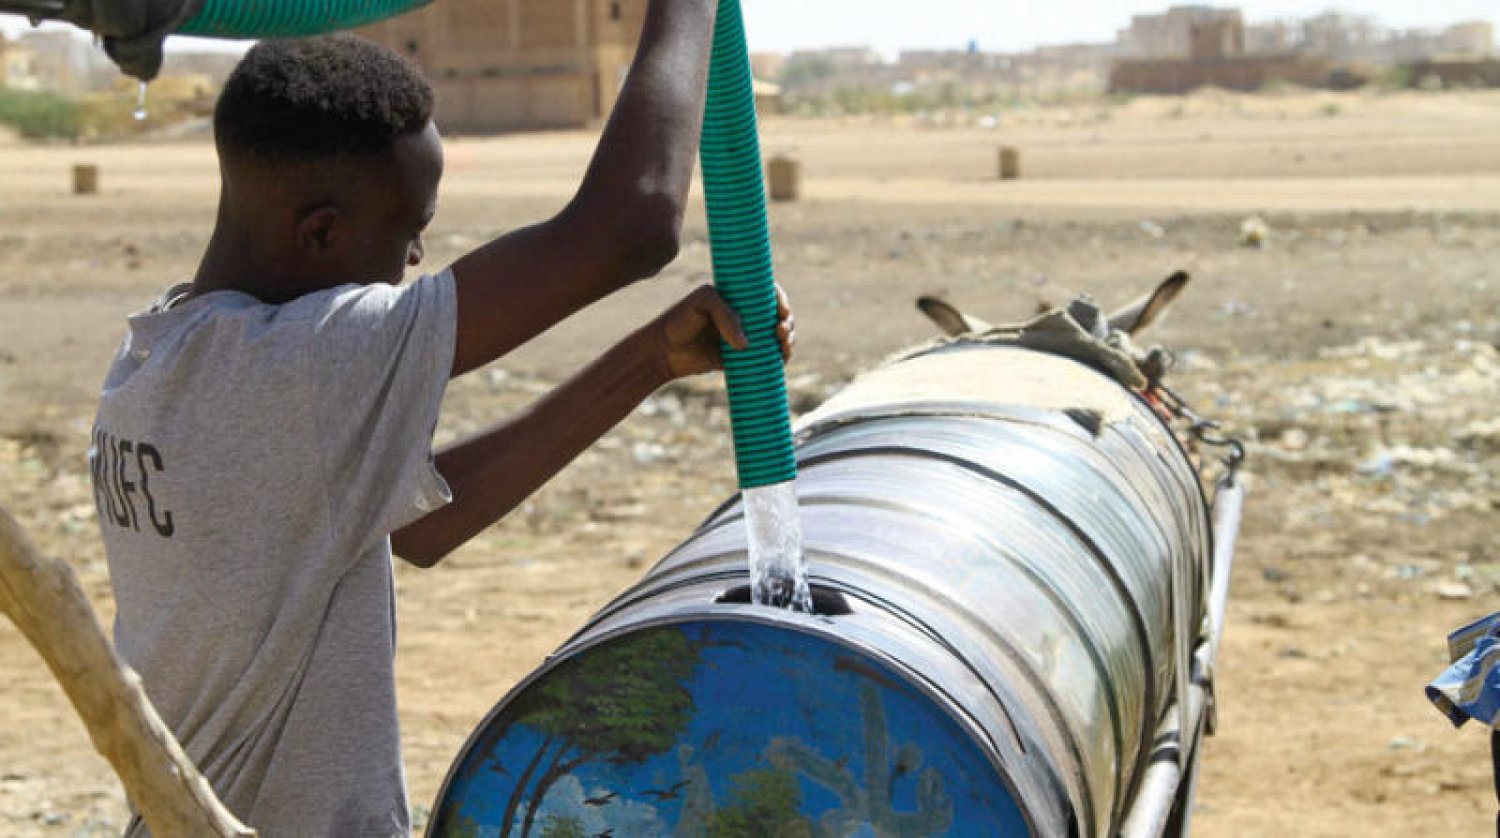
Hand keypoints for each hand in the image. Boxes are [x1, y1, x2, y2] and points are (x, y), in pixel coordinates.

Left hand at [649, 285, 794, 380]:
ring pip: (776, 336)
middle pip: (776, 315)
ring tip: (782, 343)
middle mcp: (743, 314)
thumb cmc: (679, 321)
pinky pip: (767, 356)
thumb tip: (747, 344)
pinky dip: (780, 357)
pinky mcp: (742, 357)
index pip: (766, 292)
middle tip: (780, 328)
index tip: (781, 309)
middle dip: (786, 320)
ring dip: (788, 339)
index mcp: (736, 296)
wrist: (663, 351)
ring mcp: (744, 335)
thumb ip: (725, 316)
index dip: (780, 299)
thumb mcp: (701, 305)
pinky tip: (781, 357)